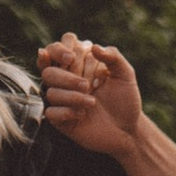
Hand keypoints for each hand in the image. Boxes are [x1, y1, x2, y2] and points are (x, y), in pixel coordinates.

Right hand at [37, 35, 145, 161]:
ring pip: (50, 92)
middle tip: (88, 85)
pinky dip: (66, 112)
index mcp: (77, 64)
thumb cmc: (125, 99)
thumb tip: (94, 47)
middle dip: (67, 77)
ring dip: (72, 96)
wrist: (127, 128)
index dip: (59, 50)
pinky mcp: (60, 119)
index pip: (55, 49)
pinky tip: (82, 114)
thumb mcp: (125, 74)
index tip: (72, 58)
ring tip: (92, 102)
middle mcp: (65, 80)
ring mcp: (61, 100)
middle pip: (48, 70)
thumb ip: (113, 56)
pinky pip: (51, 112)